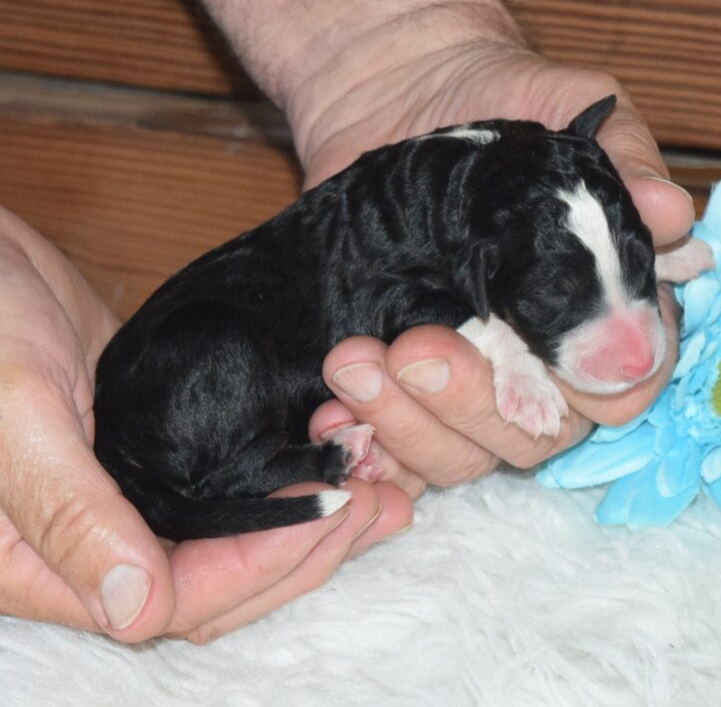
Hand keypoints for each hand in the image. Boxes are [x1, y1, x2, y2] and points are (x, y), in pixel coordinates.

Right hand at [0, 208, 411, 642]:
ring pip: (232, 534)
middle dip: (305, 548)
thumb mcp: (13, 412)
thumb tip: (135, 611)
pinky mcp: (162, 446)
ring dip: (306, 517)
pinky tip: (329, 450)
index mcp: (48, 562)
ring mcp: (135, 493)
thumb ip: (68, 510)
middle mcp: (98, 540)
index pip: (177, 597)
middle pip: (219, 578)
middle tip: (379, 500)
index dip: (261, 564)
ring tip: (379, 484)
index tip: (331, 511)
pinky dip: (281, 474)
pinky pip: (230, 480)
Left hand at [293, 13, 692, 491]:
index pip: (619, 385)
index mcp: (591, 306)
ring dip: (405, 427)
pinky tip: (330, 422)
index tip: (534, 353)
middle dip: (470, 405)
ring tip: (353, 365)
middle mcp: (532, 359)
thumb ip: (621, 158)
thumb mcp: (566, 104)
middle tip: (411, 351)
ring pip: (459, 454)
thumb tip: (668, 213)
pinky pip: (394, 453)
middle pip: (532, 437)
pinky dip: (367, 451)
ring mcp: (461, 378)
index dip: (585, 384)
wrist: (395, 93)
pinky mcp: (396, 384)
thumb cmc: (493, 97)